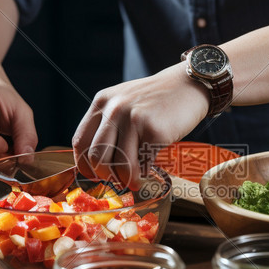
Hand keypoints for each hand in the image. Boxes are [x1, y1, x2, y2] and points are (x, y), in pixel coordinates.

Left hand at [72, 64, 209, 189]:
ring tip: (134, 182)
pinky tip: (147, 170)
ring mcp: (133, 119)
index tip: (94, 175)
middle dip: (106, 176)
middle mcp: (114, 109)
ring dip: (126, 180)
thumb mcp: (124, 102)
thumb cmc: (156, 101)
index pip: (80, 141)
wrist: (188, 86)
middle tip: (116, 181)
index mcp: (102, 102)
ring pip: (119, 164)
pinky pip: (142, 163)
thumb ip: (108, 124)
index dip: (84, 165)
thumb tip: (97, 164)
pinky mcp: (153, 130)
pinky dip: (143, 172)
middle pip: (96, 156)